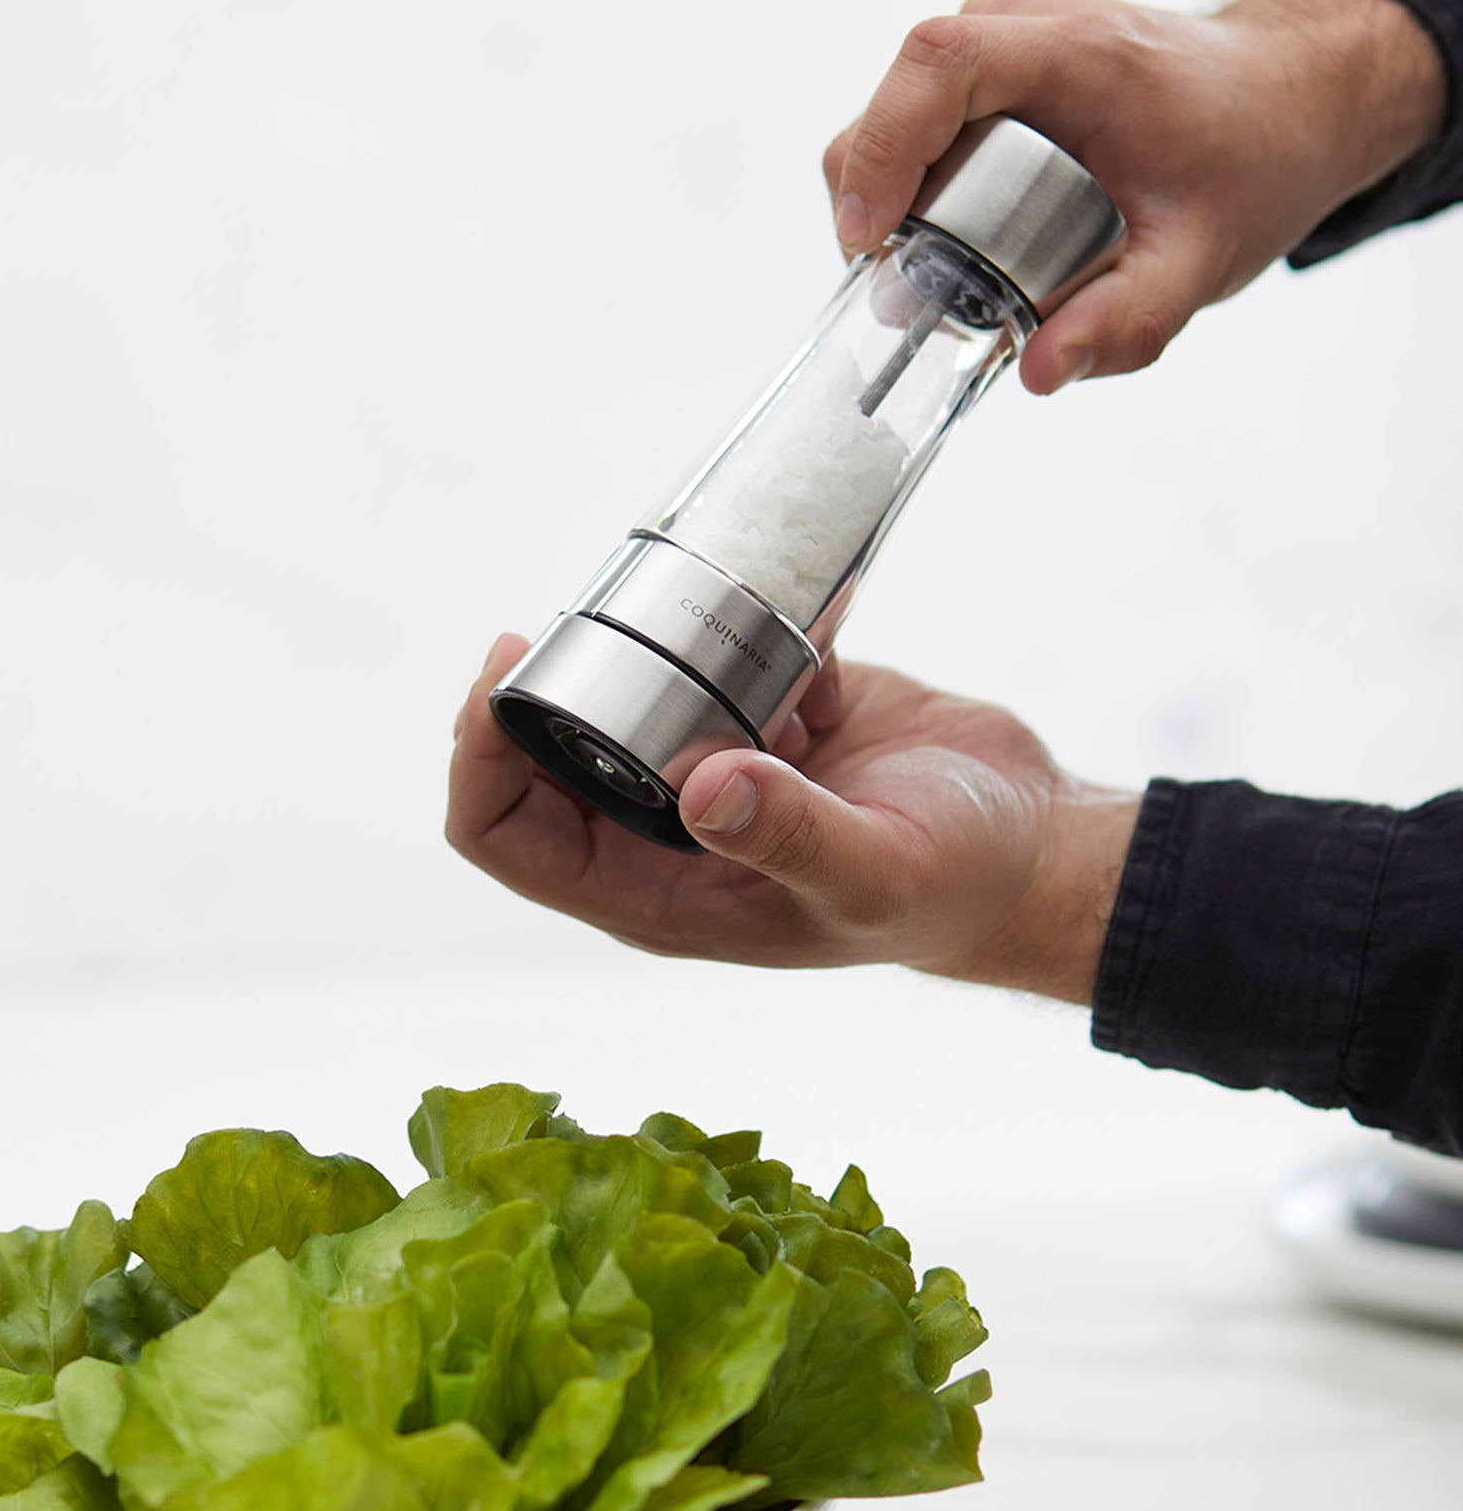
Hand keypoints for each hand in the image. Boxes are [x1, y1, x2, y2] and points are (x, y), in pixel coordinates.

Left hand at [448, 636, 1138, 1002]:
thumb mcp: (873, 872)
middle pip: (535, 757)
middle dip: (539, 686)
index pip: (506, 838)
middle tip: (582, 617)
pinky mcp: (756, 714)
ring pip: (613, 696)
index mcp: (655, 893)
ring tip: (695, 620)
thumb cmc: (953, 886)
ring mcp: (704, 770)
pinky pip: (706, 652)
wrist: (1034, 845)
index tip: (503, 676)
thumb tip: (698, 788)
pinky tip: (801, 627)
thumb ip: (789, 837)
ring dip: (634, 645)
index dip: (478, 761)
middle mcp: (659, 834)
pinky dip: (731, 620)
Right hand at [824, 0, 1445, 390]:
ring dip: (891, 198)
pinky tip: (945, 236)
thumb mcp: (1200, 261)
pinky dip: (908, 185)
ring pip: (894, 113)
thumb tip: (1037, 370)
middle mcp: (1028, 23)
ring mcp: (1002, 34)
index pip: (940, 65)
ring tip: (938, 269)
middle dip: (875, 199)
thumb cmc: (1245, 165)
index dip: (881, 149)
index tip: (865, 237)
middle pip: (898, 97)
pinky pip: (914, 120)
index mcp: (1081, 52)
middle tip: (903, 289)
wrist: (1281, 105)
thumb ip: (1126, 322)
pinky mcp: (988, 60)